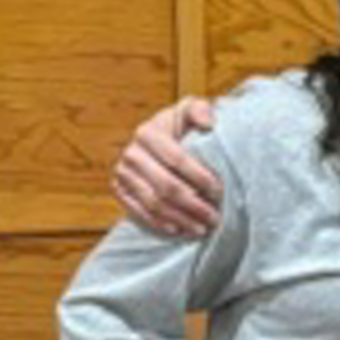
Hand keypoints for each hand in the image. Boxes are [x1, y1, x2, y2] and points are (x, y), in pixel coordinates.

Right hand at [112, 98, 222, 234]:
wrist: (159, 139)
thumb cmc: (181, 127)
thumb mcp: (190, 111)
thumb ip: (199, 109)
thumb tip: (208, 121)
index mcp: (147, 133)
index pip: (177, 159)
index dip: (200, 177)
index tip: (220, 191)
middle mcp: (131, 153)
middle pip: (166, 186)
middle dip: (194, 205)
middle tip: (215, 218)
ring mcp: (122, 173)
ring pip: (154, 203)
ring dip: (181, 219)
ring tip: (203, 229)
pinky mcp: (119, 189)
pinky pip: (139, 212)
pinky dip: (161, 224)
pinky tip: (180, 230)